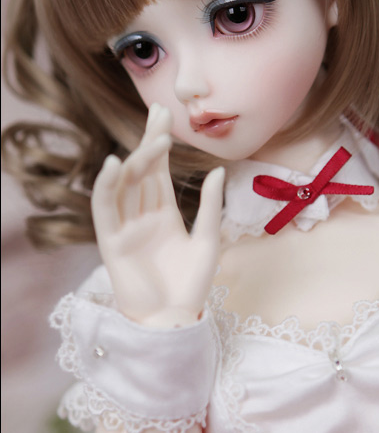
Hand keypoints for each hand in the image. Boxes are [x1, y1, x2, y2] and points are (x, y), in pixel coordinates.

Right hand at [91, 104, 224, 326]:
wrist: (173, 320)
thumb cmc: (192, 285)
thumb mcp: (208, 241)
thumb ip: (211, 207)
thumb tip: (218, 170)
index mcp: (164, 214)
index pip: (159, 171)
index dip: (160, 144)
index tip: (165, 116)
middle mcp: (142, 216)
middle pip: (142, 171)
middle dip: (149, 141)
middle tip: (158, 112)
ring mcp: (125, 227)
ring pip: (126, 185)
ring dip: (137, 160)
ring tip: (154, 139)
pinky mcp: (111, 243)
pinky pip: (105, 209)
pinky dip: (107, 187)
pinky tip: (115, 164)